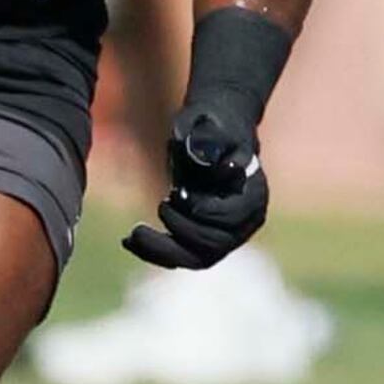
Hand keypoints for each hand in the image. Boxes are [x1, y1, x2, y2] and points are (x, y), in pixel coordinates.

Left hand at [121, 105, 269, 269]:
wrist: (209, 137)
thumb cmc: (209, 128)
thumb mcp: (207, 125)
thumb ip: (206, 138)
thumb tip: (203, 155)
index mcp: (254, 193)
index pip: (235, 216)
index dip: (208, 212)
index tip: (179, 196)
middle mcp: (244, 222)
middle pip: (215, 244)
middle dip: (183, 231)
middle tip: (161, 205)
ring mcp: (225, 236)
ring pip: (196, 258)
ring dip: (163, 250)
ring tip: (134, 235)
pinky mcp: (202, 242)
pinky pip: (181, 257)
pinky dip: (154, 252)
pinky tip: (129, 240)